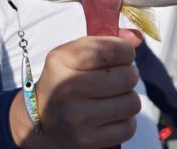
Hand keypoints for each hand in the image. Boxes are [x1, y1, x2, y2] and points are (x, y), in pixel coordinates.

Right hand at [10, 30, 142, 148]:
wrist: (39, 122)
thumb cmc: (64, 80)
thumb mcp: (74, 53)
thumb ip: (107, 40)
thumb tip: (137, 38)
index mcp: (62, 61)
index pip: (110, 50)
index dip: (126, 51)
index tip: (123, 54)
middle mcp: (67, 89)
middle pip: (127, 77)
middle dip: (129, 75)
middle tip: (118, 77)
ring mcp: (78, 118)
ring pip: (132, 103)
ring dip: (128, 98)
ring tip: (114, 97)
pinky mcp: (89, 141)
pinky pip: (129, 127)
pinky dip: (125, 120)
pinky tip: (111, 116)